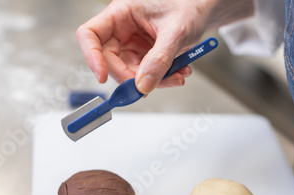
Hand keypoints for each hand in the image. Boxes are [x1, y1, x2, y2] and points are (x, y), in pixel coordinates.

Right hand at [76, 0, 209, 93]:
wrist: (203, 11)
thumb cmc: (189, 6)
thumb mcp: (175, 32)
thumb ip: (159, 59)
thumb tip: (143, 85)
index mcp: (121, 13)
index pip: (90, 35)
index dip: (92, 57)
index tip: (103, 77)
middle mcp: (122, 29)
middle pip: (109, 60)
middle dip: (130, 77)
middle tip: (149, 87)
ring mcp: (132, 43)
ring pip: (129, 72)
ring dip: (152, 81)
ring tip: (177, 76)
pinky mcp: (144, 55)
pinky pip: (145, 74)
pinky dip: (161, 79)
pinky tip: (178, 73)